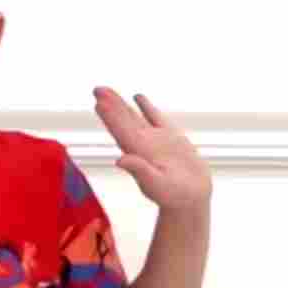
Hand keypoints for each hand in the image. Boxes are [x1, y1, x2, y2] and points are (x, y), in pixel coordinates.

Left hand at [91, 87, 211, 214]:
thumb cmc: (173, 196)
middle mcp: (142, 145)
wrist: (191, 198)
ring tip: (106, 91)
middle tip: (96, 89)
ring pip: (134, 117)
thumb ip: (139, 171)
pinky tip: (137, 96)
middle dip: (110, 105)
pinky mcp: (171, 138)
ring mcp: (155, 140)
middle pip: (122, 121)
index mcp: (136, 153)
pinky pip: (155, 118)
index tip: (98, 102)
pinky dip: (146, 107)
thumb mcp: (156, 184)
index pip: (119, 131)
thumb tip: (120, 160)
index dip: (109, 116)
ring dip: (120, 104)